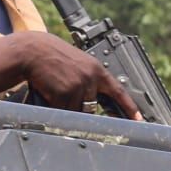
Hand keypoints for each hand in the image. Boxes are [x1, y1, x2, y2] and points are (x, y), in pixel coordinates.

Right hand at [16, 32, 141, 117]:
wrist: (32, 51)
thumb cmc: (51, 57)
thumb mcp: (76, 64)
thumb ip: (87, 79)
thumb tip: (91, 101)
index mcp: (96, 69)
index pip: (118, 91)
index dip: (129, 107)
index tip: (138, 119)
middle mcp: (91, 77)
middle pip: (91, 107)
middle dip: (79, 106)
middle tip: (66, 95)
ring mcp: (78, 85)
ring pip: (76, 111)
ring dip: (65, 108)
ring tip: (54, 90)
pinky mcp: (64, 92)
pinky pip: (62, 111)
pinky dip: (54, 108)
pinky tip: (48, 93)